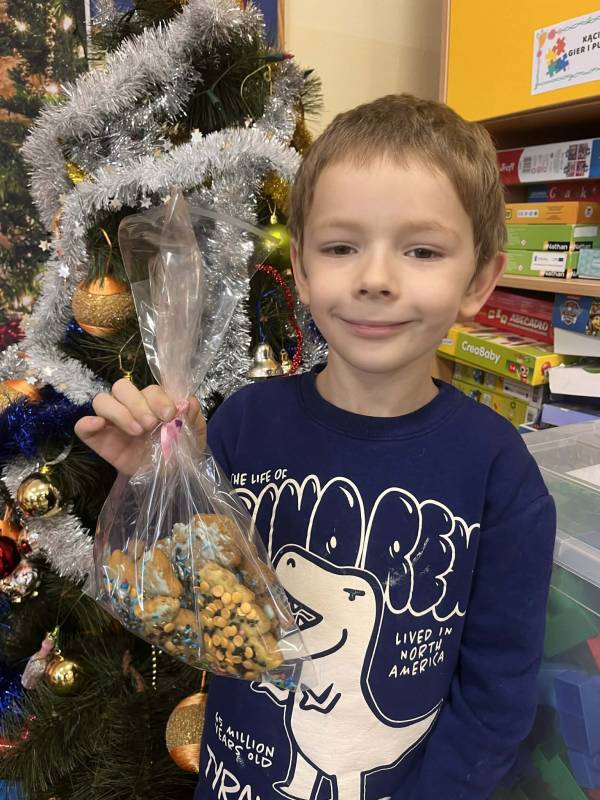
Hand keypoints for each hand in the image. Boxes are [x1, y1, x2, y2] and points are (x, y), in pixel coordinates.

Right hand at [74, 379, 205, 474]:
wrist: (169, 478)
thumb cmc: (181, 452)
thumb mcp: (194, 436)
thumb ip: (193, 418)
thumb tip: (188, 403)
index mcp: (153, 402)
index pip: (148, 387)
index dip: (158, 398)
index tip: (169, 415)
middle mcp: (131, 407)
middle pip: (122, 387)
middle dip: (138, 403)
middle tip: (150, 425)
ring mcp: (112, 423)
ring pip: (102, 400)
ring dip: (119, 412)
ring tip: (136, 431)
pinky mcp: (99, 441)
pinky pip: (82, 426)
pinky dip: (87, 422)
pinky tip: (99, 425)